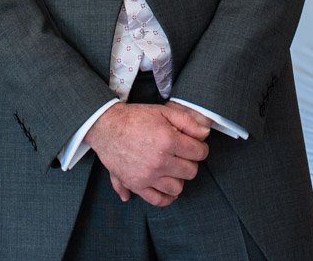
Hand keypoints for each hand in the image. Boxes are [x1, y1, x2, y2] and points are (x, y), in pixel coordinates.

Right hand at [85, 103, 209, 206]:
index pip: (199, 153)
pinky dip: (166, 197)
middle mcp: (159, 161)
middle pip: (191, 171)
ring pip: (178, 187)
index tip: (194, 145)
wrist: (106, 126)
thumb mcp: (164, 111)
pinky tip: (167, 188)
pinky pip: (158, 200)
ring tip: (171, 168)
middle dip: (189, 162)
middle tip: (180, 154)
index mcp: (168, 140)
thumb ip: (188, 121)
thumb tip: (206, 134)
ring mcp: (148, 176)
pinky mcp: (137, 185)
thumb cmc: (135, 118)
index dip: (199, 148)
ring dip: (178, 178)